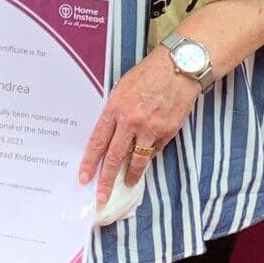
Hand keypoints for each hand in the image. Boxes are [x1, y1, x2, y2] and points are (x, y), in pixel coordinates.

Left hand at [78, 46, 200, 204]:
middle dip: (107, 180)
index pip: (98, 141)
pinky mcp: (168, 131)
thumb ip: (115, 111)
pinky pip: (155, 149)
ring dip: (131, 175)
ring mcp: (151, 128)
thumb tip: (109, 133)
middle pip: (115, 157)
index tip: (84, 178)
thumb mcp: (122, 87)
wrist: (179, 66)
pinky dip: (150, 154)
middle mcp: (131, 121)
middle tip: (101, 196)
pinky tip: (146, 158)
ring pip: (138, 159)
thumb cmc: (148, 73)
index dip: (90, 162)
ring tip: (126, 183)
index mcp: (115, 108)